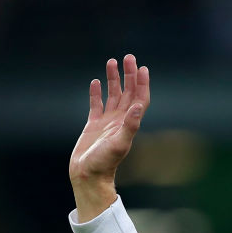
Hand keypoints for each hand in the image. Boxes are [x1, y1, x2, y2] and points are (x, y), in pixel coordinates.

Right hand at [69, 55, 149, 220]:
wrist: (88, 176)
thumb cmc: (104, 163)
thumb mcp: (118, 143)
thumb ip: (130, 125)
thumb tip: (138, 106)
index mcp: (128, 124)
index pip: (139, 99)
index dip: (142, 84)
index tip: (142, 68)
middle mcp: (120, 121)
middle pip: (128, 93)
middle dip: (129, 75)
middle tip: (129, 57)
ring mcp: (107, 122)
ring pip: (113, 96)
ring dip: (114, 79)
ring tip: (112, 62)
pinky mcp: (93, 125)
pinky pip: (96, 104)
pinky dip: (97, 93)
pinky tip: (96, 82)